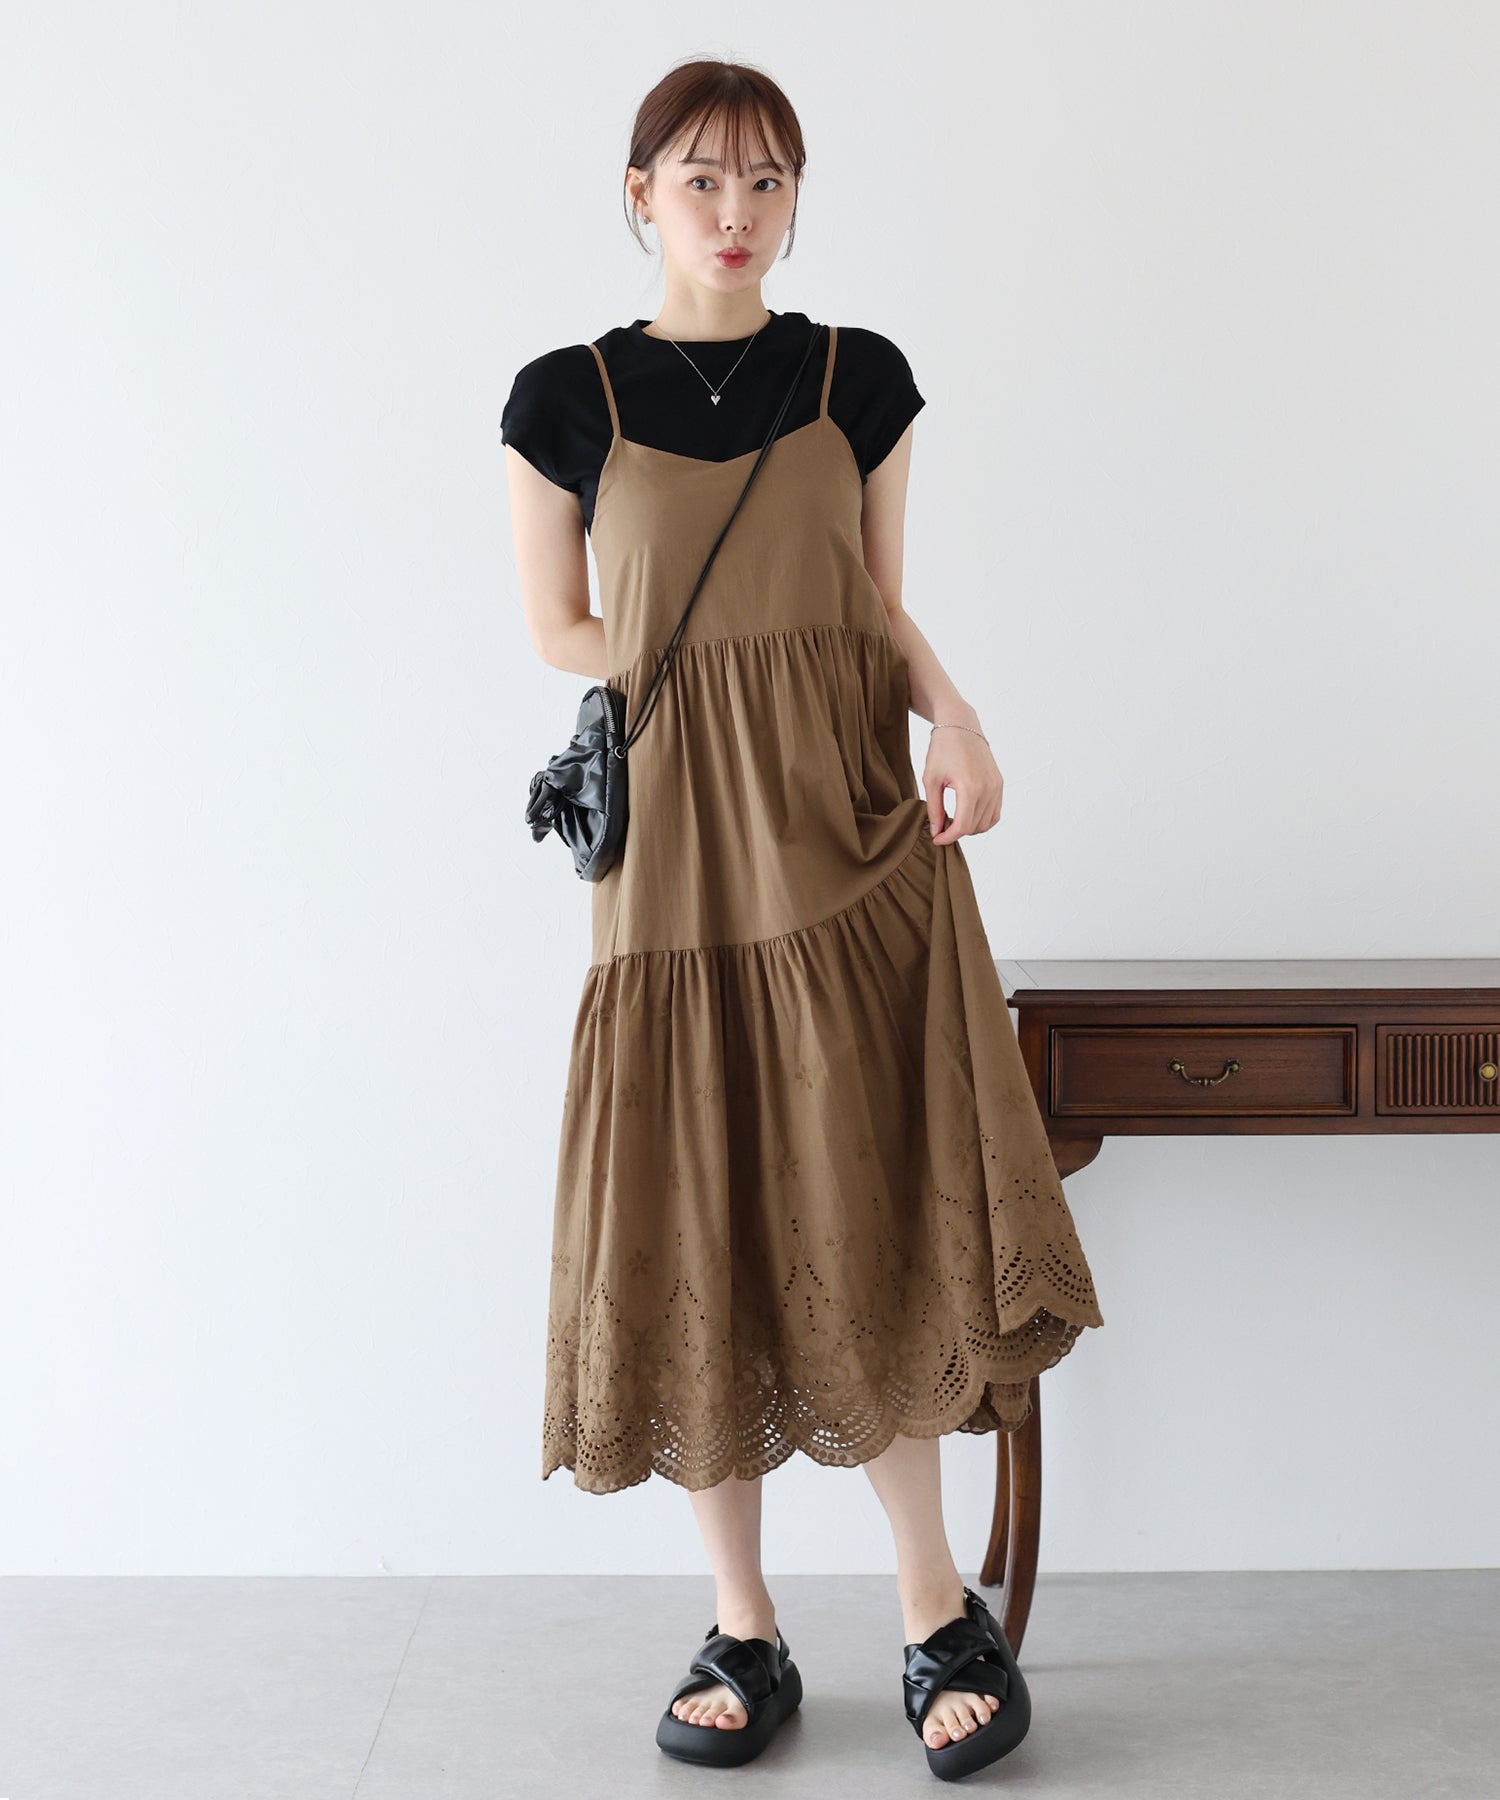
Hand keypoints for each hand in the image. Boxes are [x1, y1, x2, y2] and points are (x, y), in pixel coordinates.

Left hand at [923, 725, 1003, 844]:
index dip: (948, 838)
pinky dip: (982, 819)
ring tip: (952, 819)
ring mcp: (996, 786)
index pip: (962, 826)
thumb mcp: (931, 779)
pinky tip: (966, 815)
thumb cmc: (942, 749)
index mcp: (970, 787)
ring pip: (987, 823)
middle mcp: (988, 788)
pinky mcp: (999, 784)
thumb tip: (937, 832)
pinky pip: (995, 813)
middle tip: (940, 826)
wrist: (960, 725)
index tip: (936, 838)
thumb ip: (934, 808)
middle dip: (956, 832)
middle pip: (974, 827)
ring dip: (970, 827)